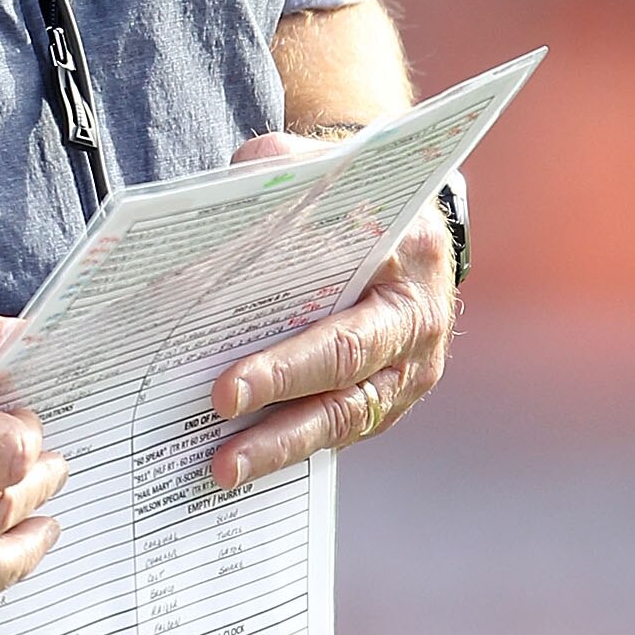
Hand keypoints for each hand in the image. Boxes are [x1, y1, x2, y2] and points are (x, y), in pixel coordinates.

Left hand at [207, 135, 456, 488]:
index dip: (286, 369)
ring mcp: (410, 370)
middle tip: (216, 445)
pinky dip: (293, 446)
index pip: (344, 336)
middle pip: (343, 392)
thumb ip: (276, 172)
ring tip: (222, 470)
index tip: (227, 389)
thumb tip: (219, 201)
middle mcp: (419, 329)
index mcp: (409, 267)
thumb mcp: (322, 163)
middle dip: (276, 420)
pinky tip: (243, 460)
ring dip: (281, 449)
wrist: (398, 209)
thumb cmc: (349, 185)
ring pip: (343, 423)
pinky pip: (341, 429)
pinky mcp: (390, 394)